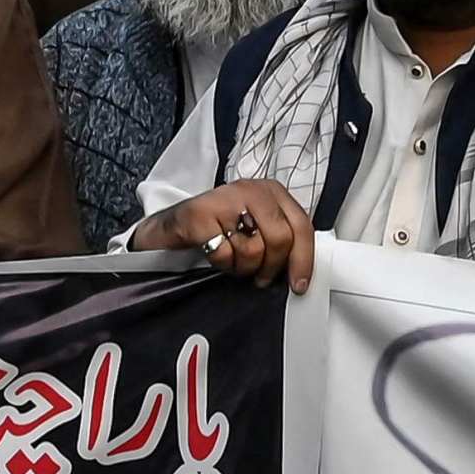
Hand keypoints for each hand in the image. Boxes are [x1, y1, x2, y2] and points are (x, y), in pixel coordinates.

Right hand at [138, 179, 316, 289]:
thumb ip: (281, 240)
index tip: (299, 283)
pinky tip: (213, 252)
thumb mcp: (256, 228)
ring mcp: (225, 199)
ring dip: (241, 266)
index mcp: (271, 192)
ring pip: (253, 250)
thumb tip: (301, 270)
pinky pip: (224, 254)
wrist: (171, 226)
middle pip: (280, 239)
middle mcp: (251, 190)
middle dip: (270, 266)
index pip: (301, 226)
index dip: (303, 259)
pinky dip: (220, 263)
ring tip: (231, 257)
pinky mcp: (200, 214)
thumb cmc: (217, 228)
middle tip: (257, 274)